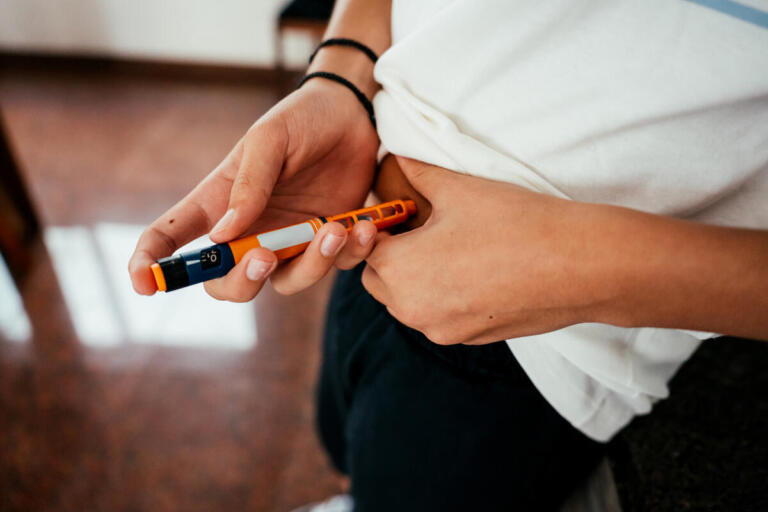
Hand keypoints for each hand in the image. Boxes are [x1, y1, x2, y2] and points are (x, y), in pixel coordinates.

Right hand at [129, 78, 379, 300]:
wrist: (353, 115)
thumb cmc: (301, 119)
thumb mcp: (270, 140)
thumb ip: (248, 184)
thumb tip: (223, 236)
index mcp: (219, 201)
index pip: (171, 237)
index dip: (151, 264)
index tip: (143, 284)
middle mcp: (250, 230)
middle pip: (226, 283)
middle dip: (240, 282)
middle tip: (264, 256)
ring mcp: (290, 241)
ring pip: (286, 282)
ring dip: (311, 265)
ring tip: (335, 230)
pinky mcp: (328, 243)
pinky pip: (336, 267)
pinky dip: (351, 253)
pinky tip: (362, 226)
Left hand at [362, 156, 612, 344]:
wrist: (578, 266)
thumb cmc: (515, 222)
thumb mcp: (458, 187)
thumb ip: (416, 171)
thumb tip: (396, 153)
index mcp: (399, 271)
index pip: (363, 249)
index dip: (379, 227)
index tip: (401, 212)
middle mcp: (411, 309)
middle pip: (380, 279)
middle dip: (392, 255)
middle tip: (423, 228)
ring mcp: (441, 330)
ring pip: (407, 302)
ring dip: (415, 278)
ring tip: (451, 248)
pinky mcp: (469, 339)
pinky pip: (439, 316)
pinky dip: (444, 296)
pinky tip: (475, 271)